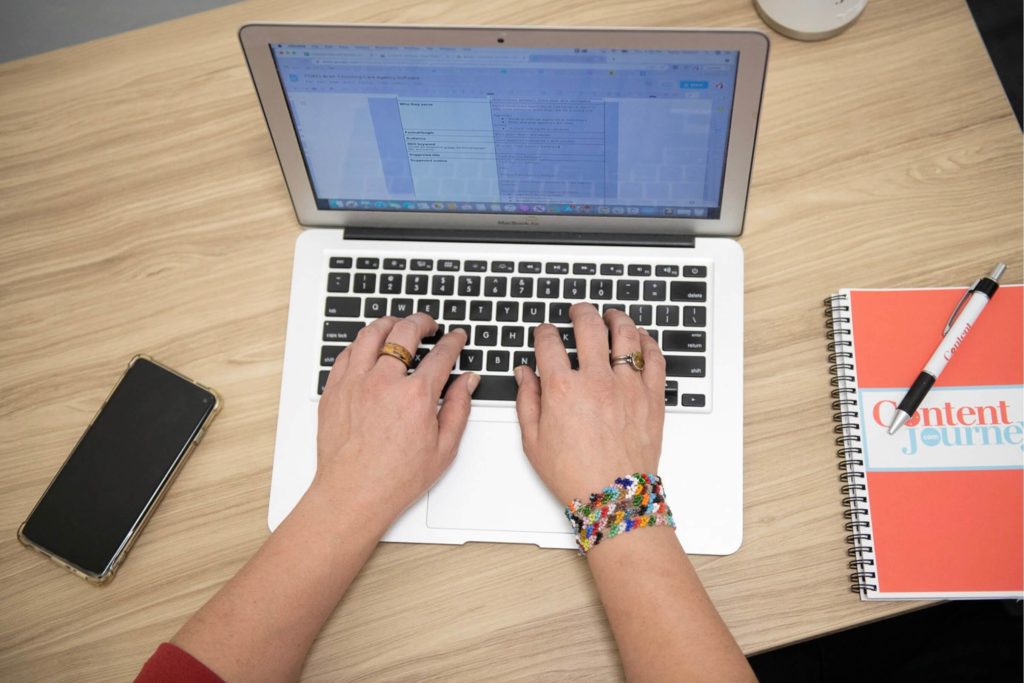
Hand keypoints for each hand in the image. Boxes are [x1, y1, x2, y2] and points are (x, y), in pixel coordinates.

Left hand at [314, 314, 477, 517]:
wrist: (353, 494)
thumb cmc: (396, 478)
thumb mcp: (444, 448)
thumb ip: (459, 408)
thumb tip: (467, 381)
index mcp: (416, 396)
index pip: (441, 354)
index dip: (453, 341)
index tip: (456, 337)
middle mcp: (384, 382)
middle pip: (405, 332)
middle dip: (421, 322)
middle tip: (428, 324)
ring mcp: (355, 383)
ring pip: (370, 334)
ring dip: (389, 324)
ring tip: (398, 325)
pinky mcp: (334, 390)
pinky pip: (346, 353)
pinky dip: (361, 343)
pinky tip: (368, 346)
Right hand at [514, 303, 665, 503]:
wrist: (614, 498)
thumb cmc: (574, 474)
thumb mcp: (533, 441)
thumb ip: (527, 400)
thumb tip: (524, 374)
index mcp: (562, 390)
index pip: (549, 343)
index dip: (543, 332)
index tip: (544, 332)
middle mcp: (596, 381)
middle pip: (588, 326)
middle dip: (580, 312)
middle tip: (578, 311)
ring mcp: (627, 386)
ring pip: (625, 335)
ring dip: (616, 319)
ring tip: (610, 316)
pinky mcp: (651, 396)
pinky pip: (654, 358)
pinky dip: (647, 342)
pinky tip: (640, 338)